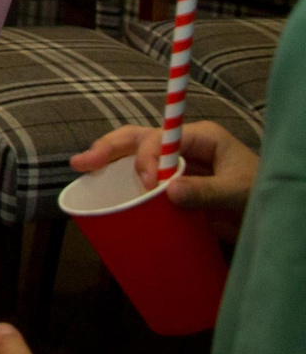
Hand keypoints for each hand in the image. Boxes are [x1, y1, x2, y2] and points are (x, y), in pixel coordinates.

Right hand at [73, 120, 256, 240]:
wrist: (273, 217)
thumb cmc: (262, 196)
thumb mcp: (238, 193)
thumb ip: (207, 192)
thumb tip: (168, 192)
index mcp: (202, 137)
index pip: (163, 137)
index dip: (148, 156)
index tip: (148, 183)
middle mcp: (184, 146)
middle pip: (139, 137)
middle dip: (110, 147)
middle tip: (85, 162)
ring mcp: (176, 164)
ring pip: (133, 153)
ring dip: (106, 157)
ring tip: (81, 166)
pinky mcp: (171, 184)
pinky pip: (140, 176)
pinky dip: (118, 178)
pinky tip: (98, 184)